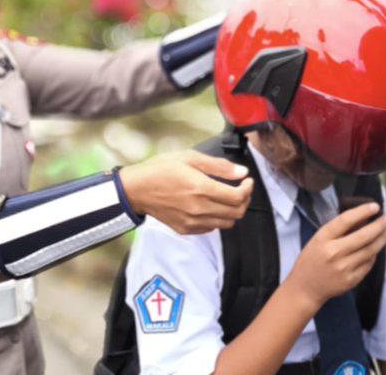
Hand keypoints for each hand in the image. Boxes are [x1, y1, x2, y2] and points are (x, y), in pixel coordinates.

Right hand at [118, 150, 252, 232]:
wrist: (137, 190)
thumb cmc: (161, 169)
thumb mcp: (190, 157)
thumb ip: (219, 166)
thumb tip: (242, 172)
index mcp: (202, 188)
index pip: (238, 196)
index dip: (248, 188)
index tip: (247, 180)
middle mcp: (199, 208)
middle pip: (237, 212)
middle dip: (244, 199)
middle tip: (240, 188)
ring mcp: (193, 222)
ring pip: (227, 223)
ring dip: (233, 210)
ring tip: (228, 197)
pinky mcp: (186, 229)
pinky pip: (212, 228)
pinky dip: (218, 218)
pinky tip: (211, 205)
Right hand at [285, 202, 385, 310]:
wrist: (306, 287)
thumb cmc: (311, 259)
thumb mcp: (318, 239)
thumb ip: (338, 230)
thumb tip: (362, 218)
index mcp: (323, 238)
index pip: (346, 220)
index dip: (362, 211)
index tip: (375, 206)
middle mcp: (334, 253)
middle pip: (363, 236)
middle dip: (378, 226)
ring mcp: (344, 268)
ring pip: (370, 250)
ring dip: (381, 239)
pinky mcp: (351, 280)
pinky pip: (368, 264)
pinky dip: (374, 254)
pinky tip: (376, 247)